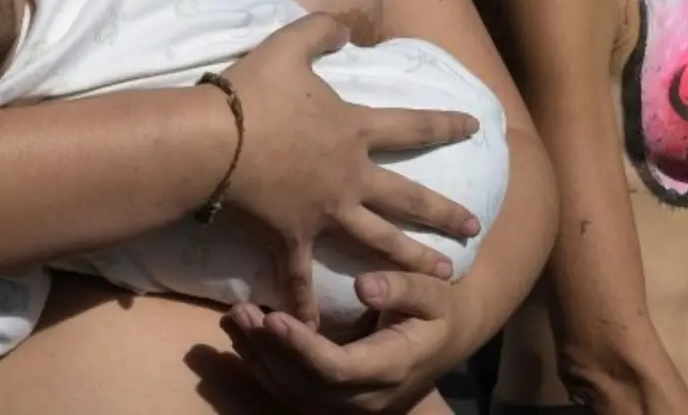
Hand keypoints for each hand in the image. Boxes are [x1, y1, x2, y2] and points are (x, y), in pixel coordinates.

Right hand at [219, 13, 482, 326]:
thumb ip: (323, 31)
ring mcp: (324, 212)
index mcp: (354, 131)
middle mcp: (350, 176)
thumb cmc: (252, 93)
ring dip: (412, 259)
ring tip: (443, 276)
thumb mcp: (291, 45)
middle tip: (475, 229)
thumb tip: (350, 30)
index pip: (413, 127)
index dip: (446, 125)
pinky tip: (315, 326)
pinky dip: (305, 303)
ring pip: (379, 241)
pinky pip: (300, 277)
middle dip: (445, 213)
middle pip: (409, 198)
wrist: (213, 142)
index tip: (475, 128)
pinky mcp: (291, 238)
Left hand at [225, 271, 472, 412]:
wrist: (453, 335)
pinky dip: (266, 366)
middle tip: (240, 312)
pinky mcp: (337, 398)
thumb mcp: (434, 290)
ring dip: (259, 359)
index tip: (273, 317)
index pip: (335, 367)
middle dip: (268, 351)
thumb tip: (364, 285)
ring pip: (293, 394)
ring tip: (234, 319)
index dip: (301, 347)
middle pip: (305, 385)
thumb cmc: (442, 306)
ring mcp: (351, 403)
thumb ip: (402, 287)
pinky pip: (294, 391)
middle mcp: (368, 396)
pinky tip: (245, 338)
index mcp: (390, 367)